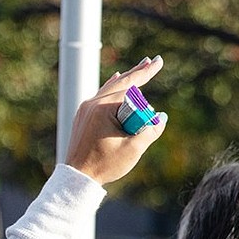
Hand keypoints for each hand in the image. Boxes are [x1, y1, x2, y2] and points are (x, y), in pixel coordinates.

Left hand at [65, 56, 166, 185]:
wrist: (76, 178)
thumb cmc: (103, 165)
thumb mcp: (133, 149)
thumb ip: (151, 131)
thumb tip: (162, 117)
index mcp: (102, 108)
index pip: (130, 88)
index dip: (146, 78)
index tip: (158, 64)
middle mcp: (91, 104)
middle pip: (120, 83)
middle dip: (138, 73)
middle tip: (153, 60)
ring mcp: (84, 110)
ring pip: (109, 88)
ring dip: (126, 79)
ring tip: (140, 67)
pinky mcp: (82, 117)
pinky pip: (100, 96)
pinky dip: (112, 88)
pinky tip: (115, 79)